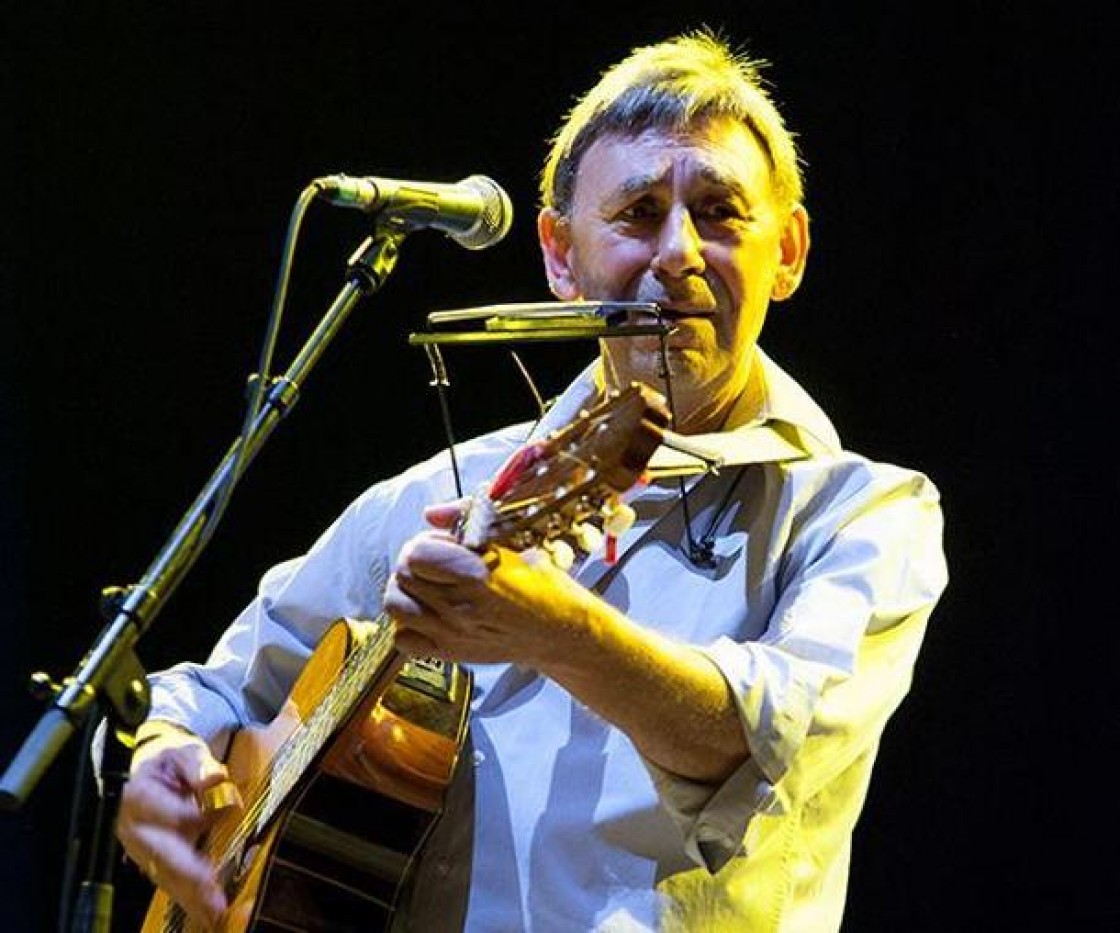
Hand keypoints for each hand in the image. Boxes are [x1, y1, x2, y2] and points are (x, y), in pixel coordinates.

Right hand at [117, 723, 241, 927]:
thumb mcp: (181, 753)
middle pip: (164, 857)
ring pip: (166, 877)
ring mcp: (140, 850)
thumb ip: (197, 765)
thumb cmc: (167, 763)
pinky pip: (170, 883)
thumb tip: (215, 778)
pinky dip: (188, 900)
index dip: (200, 816)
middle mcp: (135, 830)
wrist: (146, 772)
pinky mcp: (150, 863)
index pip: (173, 815)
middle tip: (215, 899)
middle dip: (191, 879)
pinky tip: (206, 914)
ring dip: (190, 897)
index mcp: (140, 798)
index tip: (231, 809)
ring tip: (213, 914)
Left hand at [384, 504, 602, 666]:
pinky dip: (409, 625)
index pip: (415, 554)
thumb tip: (432, 514)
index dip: (425, 544)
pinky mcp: (450, 653)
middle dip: (414, 562)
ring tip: (428, 586)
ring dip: (407, 590)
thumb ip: (467, 521)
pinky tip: (430, 614)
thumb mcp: (514, 541)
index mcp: (476, 574)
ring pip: (396, 605)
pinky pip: (403, 639)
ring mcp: (451, 633)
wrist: (561, 633)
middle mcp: (459, 607)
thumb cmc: (544, 587)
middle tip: (435, 563)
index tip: (439, 544)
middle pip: (403, 576)